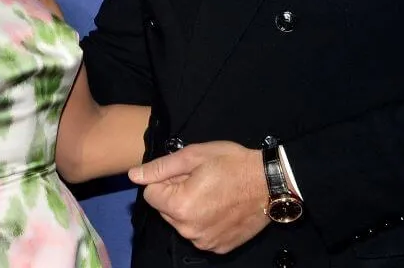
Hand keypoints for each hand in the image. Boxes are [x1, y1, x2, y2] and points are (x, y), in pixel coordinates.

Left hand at [128, 141, 268, 253]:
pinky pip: (200, 233)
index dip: (166, 180)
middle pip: (165, 210)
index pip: (150, 194)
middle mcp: (188, 230)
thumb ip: (160, 168)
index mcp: (179, 206)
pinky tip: (221, 207)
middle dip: (176, 195)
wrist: (270, 182)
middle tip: (201, 180)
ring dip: (190, 209)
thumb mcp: (193, 156)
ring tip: (213, 193)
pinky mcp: (219, 247)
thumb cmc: (232, 163)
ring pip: (182, 222)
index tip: (186, 173)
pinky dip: (205, 221)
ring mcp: (204, 242)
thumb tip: (133, 175)